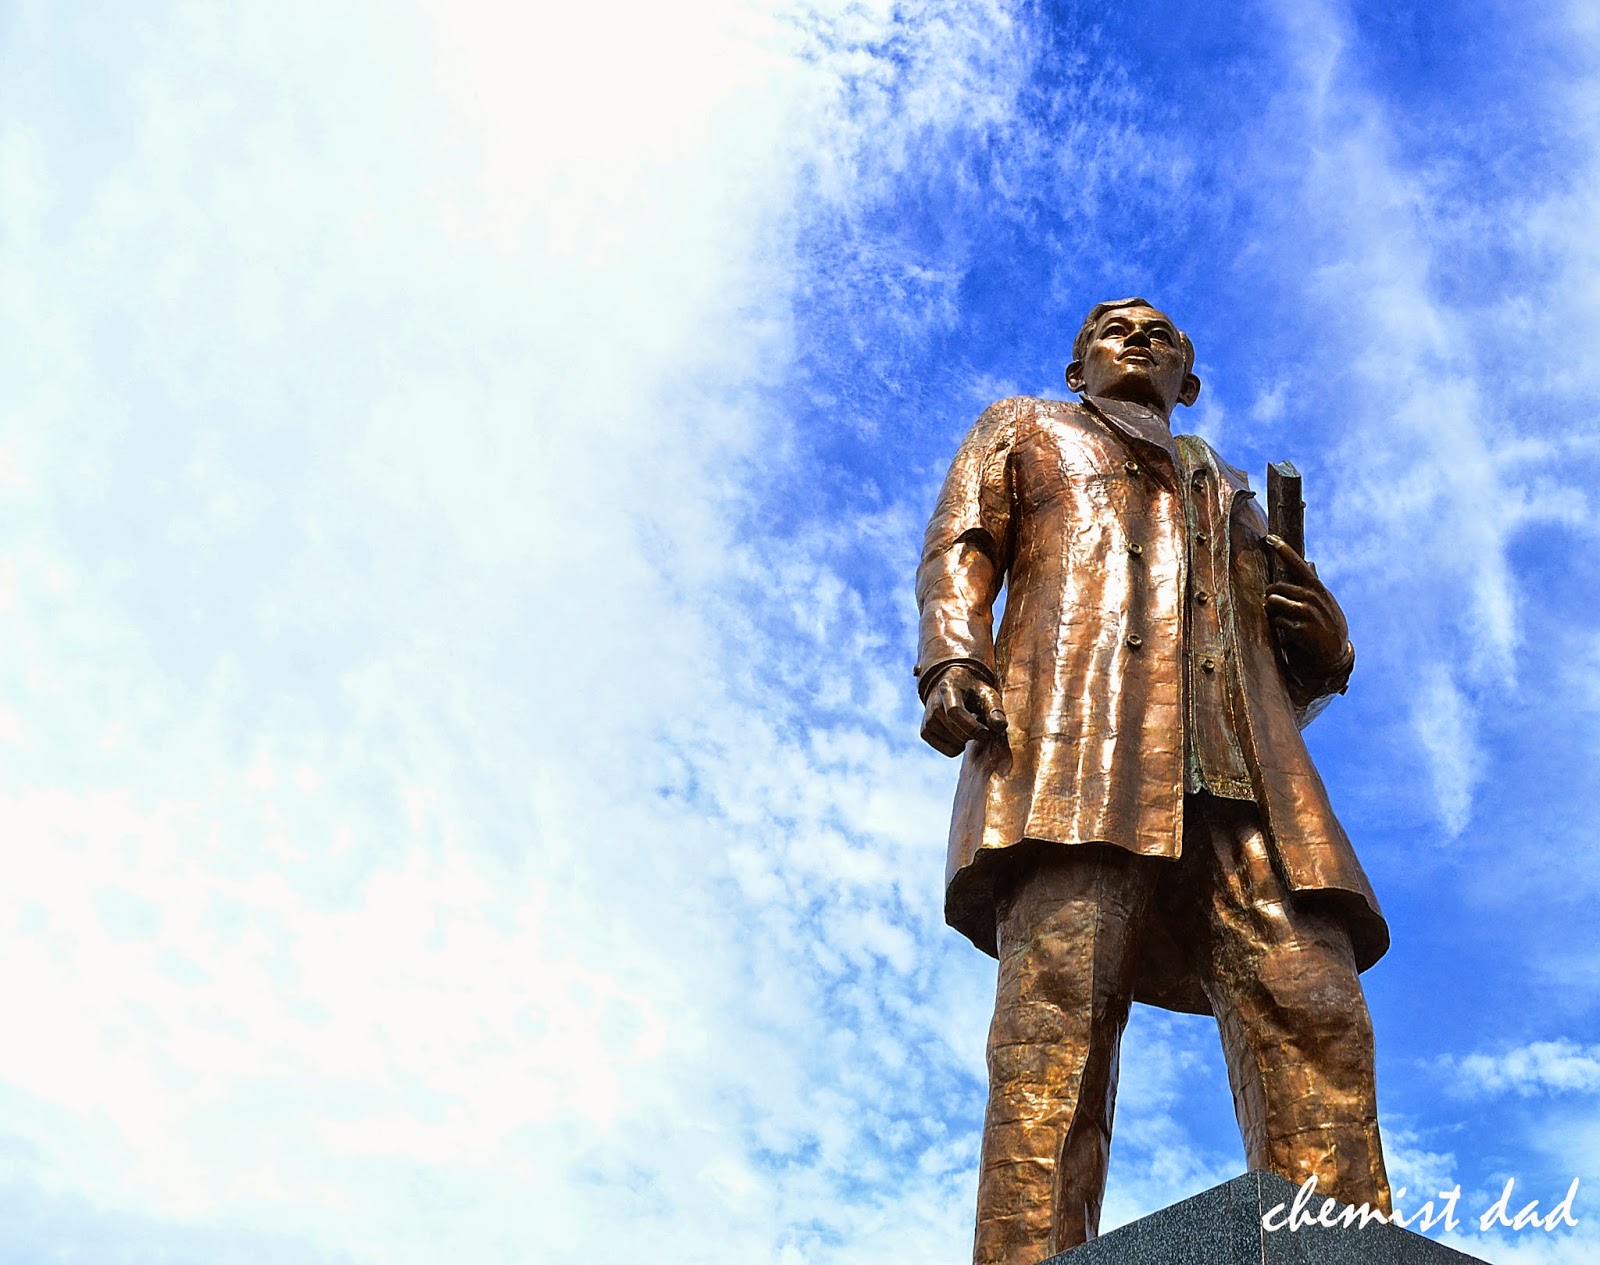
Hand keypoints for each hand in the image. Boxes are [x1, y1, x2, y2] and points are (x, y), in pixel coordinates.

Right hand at [920, 664, 1007, 756]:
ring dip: (968, 738)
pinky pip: (949, 751)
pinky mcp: (925, 732)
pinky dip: (960, 746)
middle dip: (975, 734)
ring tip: (970, 724)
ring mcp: (927, 719)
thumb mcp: (987, 694)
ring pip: (955, 744)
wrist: (952, 686)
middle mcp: (933, 703)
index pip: (954, 712)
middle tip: (985, 727)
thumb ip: (995, 709)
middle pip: (957, 731)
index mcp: (948, 688)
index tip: (987, 732)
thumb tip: (999, 727)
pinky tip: (962, 732)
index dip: (972, 726)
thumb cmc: (974, 691)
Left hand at [1264, 535, 1349, 672]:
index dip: (1283, 549)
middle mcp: (1312, 597)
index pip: (1298, 564)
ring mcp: (1307, 612)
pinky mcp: (1300, 628)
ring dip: (1273, 614)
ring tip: (1285, 623)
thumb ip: (1313, 583)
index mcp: (1317, 589)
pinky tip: (1293, 637)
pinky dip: (1280, 629)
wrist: (1335, 657)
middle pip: (1275, 587)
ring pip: (1272, 602)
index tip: (1269, 537)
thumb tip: (1310, 563)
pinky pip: (1276, 621)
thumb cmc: (1325, 627)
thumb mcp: (1324, 603)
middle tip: (1278, 611)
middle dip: (1270, 599)